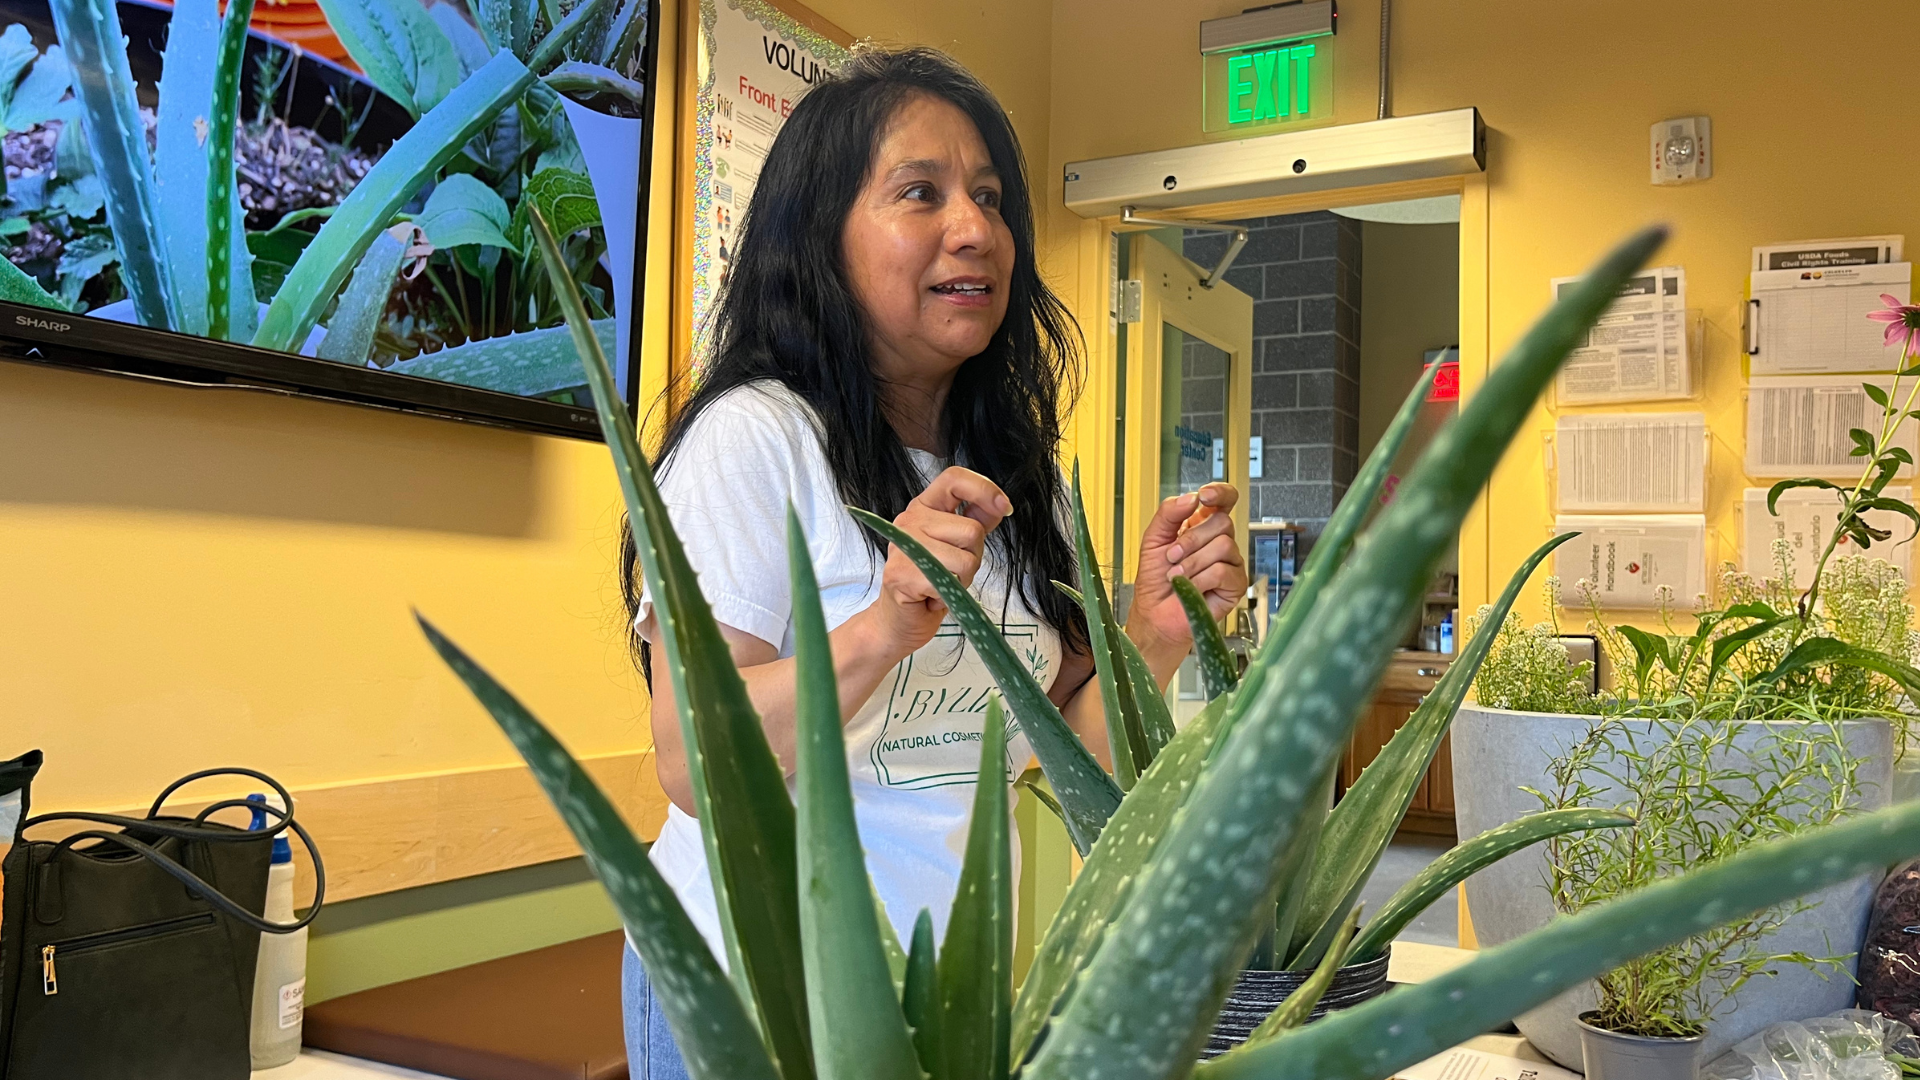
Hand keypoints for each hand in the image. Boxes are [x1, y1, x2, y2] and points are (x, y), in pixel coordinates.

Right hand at [861, 466, 1011, 661]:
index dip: (984, 489)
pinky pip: (950, 582)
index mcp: (924, 507)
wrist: (899, 621)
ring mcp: (904, 546)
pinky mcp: (902, 574)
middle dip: (973, 558)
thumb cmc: (930, 582)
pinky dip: (948, 596)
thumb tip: (1001, 505)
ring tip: (941, 585)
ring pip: (966, 560)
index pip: (954, 479)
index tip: (1005, 508)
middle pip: (971, 530)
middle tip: (951, 572)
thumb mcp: (957, 546)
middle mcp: (910, 520)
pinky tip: (931, 597)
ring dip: (962, 581)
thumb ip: (976, 521)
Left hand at [1125, 483, 1247, 664]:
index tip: (1205, 496)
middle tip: (1172, 556)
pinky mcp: (1235, 584)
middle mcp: (1219, 541)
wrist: (1155, 614)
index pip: (1224, 500)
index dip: (1220, 493)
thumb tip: (1191, 498)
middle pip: (1223, 522)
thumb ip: (1168, 513)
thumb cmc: (1155, 580)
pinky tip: (1191, 587)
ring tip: (1177, 575)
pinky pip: (1223, 571)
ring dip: (1193, 562)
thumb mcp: (1153, 539)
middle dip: (1192, 539)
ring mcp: (1230, 562)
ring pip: (1224, 545)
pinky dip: (1201, 579)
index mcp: (1202, 526)